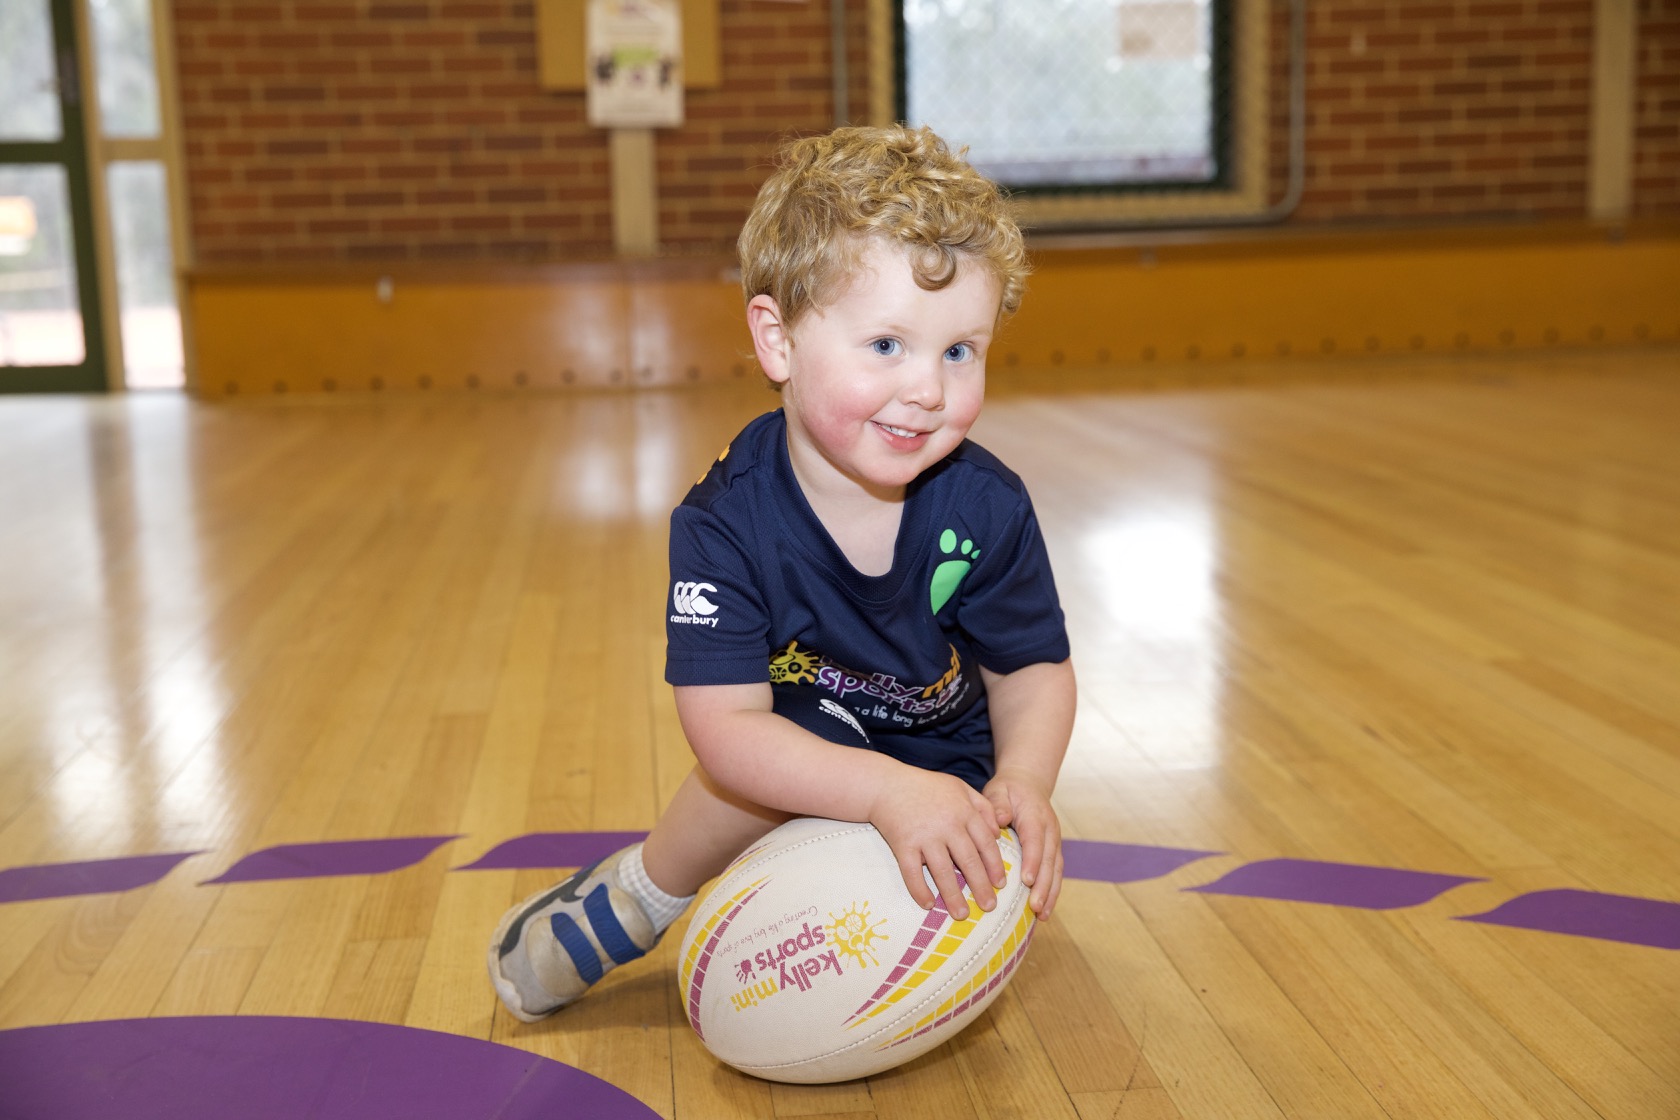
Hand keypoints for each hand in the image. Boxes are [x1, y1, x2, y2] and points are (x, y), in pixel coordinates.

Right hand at [868, 767, 1004, 920]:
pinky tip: (928, 904)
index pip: (985, 844)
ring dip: (953, 896)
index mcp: (963, 811)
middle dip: (981, 887)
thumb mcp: (960, 787)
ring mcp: (924, 836)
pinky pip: (912, 873)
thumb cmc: (926, 787)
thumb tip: (998, 834)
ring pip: (943, 872)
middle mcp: (947, 825)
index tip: (1001, 885)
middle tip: (989, 907)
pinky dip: (919, 890)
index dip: (995, 866)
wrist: (886, 784)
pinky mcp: (903, 844)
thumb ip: (983, 806)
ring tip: (961, 915)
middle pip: (969, 861)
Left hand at [983, 768, 1062, 919]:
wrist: (1028, 784)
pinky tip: (1044, 911)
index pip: (1035, 840)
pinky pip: (1056, 873)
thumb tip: (1000, 818)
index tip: (1027, 880)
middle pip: (1050, 861)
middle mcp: (1050, 831)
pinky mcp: (1054, 851)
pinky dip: (1052, 892)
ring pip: (1056, 870)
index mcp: (1035, 816)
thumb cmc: (1008, 790)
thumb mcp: (999, 790)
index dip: (1033, 861)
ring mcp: (1054, 842)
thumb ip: (998, 804)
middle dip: (1044, 886)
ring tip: (1041, 915)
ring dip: (1051, 893)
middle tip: (1034, 907)